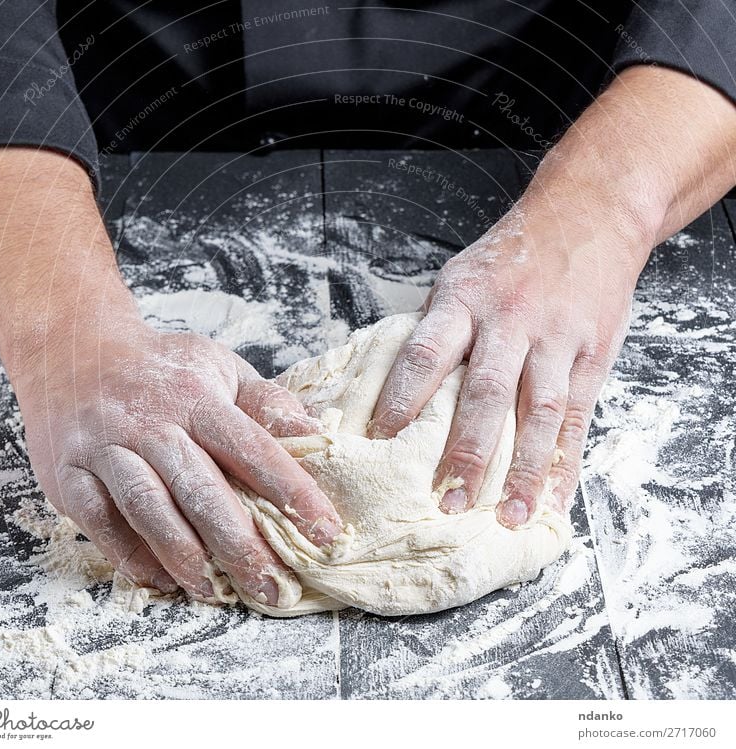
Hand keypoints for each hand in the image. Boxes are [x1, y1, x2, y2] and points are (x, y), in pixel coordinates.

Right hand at [16, 316, 343, 607]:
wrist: (72, 350)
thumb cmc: (160, 368)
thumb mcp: (217, 367)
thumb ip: (263, 401)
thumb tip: (314, 432)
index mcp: (197, 397)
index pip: (253, 448)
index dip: (292, 492)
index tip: (326, 531)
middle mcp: (151, 423)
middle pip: (202, 490)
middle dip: (242, 545)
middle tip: (274, 588)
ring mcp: (106, 449)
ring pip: (150, 509)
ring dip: (187, 557)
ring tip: (218, 594)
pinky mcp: (69, 475)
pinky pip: (102, 522)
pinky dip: (133, 556)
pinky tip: (164, 580)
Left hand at [369, 207, 640, 526]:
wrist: (590, 215)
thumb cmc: (513, 254)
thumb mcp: (462, 275)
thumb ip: (436, 327)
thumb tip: (393, 382)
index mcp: (465, 300)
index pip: (426, 355)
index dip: (402, 399)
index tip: (381, 441)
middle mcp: (511, 321)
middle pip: (484, 394)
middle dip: (465, 452)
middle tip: (446, 501)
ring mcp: (556, 340)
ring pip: (537, 413)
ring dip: (522, 471)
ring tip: (508, 517)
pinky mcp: (592, 356)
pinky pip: (577, 418)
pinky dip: (564, 464)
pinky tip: (553, 499)